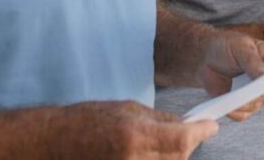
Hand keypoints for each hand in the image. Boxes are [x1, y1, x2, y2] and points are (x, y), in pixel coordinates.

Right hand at [50, 100, 217, 158]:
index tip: (211, 126)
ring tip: (158, 142)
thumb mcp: (126, 109)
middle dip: (186, 143)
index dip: (201, 132)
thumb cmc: (85, 121)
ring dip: (172, 155)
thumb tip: (186, 125)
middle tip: (187, 132)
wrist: (52, 143)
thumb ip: (159, 119)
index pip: (182, 138)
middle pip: (179, 157)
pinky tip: (150, 153)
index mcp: (135, 135)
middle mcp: (133, 159)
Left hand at [197, 29, 263, 120]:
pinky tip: (227, 101)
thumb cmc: (225, 46)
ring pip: (256, 105)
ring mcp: (255, 92)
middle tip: (248, 89)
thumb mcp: (240, 47)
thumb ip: (253, 61)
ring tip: (232, 92)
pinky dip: (234, 110)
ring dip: (243, 102)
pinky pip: (243, 114)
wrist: (205, 57)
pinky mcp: (242, 103)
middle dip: (258, 92)